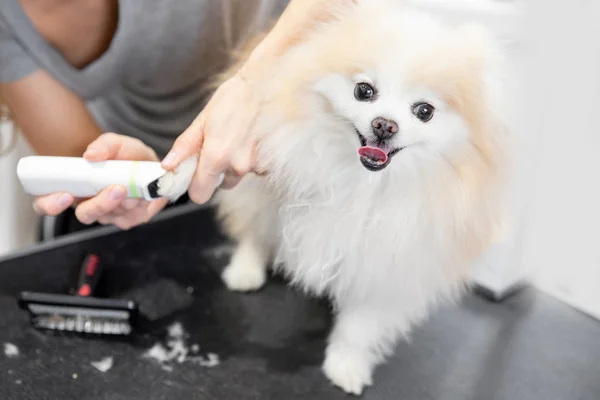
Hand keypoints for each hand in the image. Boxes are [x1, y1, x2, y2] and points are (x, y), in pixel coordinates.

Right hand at [32, 133, 168, 229]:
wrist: (154, 168)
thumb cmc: (128, 156)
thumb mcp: (118, 143)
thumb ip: (104, 145)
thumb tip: (90, 155)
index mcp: (73, 187)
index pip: (46, 203)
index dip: (49, 204)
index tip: (65, 195)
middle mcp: (87, 204)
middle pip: (84, 215)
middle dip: (101, 203)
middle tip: (116, 189)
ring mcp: (107, 215)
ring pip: (111, 216)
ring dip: (126, 200)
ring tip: (137, 185)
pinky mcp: (127, 220)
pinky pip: (130, 218)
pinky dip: (139, 205)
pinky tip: (143, 194)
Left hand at [161, 72, 259, 203]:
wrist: (264, 87)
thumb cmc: (233, 99)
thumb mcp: (202, 120)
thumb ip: (185, 147)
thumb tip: (168, 166)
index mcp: (216, 157)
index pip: (200, 195)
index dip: (196, 185)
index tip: (198, 173)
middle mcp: (238, 166)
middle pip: (222, 186)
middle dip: (219, 172)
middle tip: (221, 147)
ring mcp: (257, 166)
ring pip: (239, 175)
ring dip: (236, 164)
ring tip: (238, 138)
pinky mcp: (270, 162)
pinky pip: (255, 169)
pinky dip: (252, 158)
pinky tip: (251, 140)